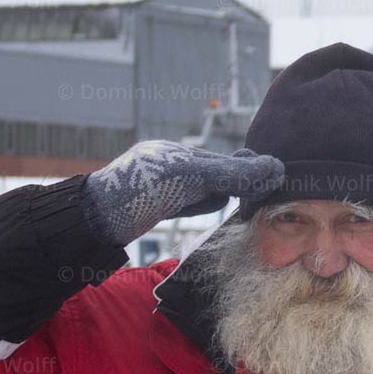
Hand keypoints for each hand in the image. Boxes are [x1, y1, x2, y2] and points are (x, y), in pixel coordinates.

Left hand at [81, 141, 282, 245]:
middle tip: (271, 189)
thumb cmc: (140, 190)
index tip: (276, 176)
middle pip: (217, 172)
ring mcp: (164, 187)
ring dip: (226, 192)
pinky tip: (219, 206)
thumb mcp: (192, 177)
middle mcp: (172, 167)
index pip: (225, 160)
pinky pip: (190, 202)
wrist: (95, 220)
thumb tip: (276, 167)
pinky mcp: (156, 208)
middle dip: (241, 178)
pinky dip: (207, 204)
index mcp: (178, 153)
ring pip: (206, 188)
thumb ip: (232, 173)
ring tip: (253, 198)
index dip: (250, 168)